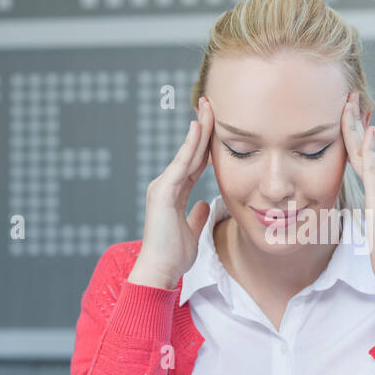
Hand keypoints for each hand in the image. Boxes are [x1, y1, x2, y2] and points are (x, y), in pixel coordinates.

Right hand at [129, 97, 214, 288]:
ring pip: (186, 153)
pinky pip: (180, 164)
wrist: (159, 270)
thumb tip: (206, 204)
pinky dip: (189, 146)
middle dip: (202, 128)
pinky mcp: (163, 192)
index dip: (205, 144)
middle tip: (211, 104)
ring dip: (198, 130)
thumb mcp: (191, 232)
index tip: (215, 126)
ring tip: (208, 108)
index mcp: (174, 193)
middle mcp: (166, 186)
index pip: (194, 162)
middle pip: (190, 152)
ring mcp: (163, 187)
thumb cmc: (173, 255)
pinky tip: (198, 129)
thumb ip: (197, 216)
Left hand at [339, 91, 374, 285]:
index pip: (363, 156)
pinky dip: (369, 149)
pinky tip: (366, 131)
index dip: (355, 134)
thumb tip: (363, 210)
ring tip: (351, 103)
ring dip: (357, 126)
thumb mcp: (373, 228)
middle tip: (350, 96)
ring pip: (366, 152)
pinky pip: (373, 169)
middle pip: (364, 147)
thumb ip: (369, 213)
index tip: (351, 115)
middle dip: (355, 120)